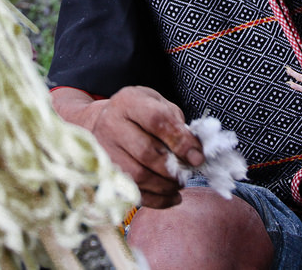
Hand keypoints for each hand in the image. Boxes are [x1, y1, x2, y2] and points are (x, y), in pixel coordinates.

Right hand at [56, 86, 203, 208]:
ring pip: (138, 175)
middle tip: (187, 173)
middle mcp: (111, 124)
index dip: (180, 141)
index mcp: (128, 102)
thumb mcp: (158, 104)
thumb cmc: (139, 114)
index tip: (197, 158)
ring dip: (165, 185)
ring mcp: (103, 150)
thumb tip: (194, 154)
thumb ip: (177, 124)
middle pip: (146, 152)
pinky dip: (157, 199)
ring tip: (179, 183)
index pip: (156, 120)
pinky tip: (172, 196)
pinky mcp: (103, 173)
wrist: (103, 122)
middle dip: (173, 168)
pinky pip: (131, 192)